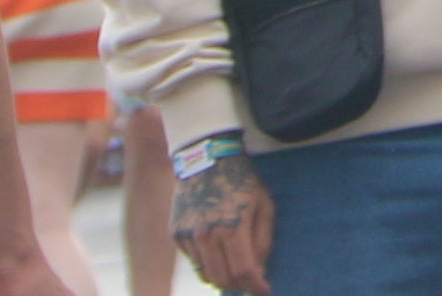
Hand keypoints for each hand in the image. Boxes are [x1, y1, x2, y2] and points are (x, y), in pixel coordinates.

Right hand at [170, 148, 272, 295]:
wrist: (205, 159)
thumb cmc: (241, 182)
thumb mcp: (263, 205)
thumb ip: (263, 241)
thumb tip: (259, 273)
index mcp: (233, 225)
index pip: (243, 271)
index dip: (255, 286)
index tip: (265, 291)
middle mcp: (207, 233)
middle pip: (223, 279)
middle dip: (239, 285)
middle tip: (250, 281)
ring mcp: (189, 235)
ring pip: (206, 274)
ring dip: (223, 277)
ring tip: (234, 266)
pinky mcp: (176, 234)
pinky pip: (194, 262)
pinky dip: (207, 263)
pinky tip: (216, 249)